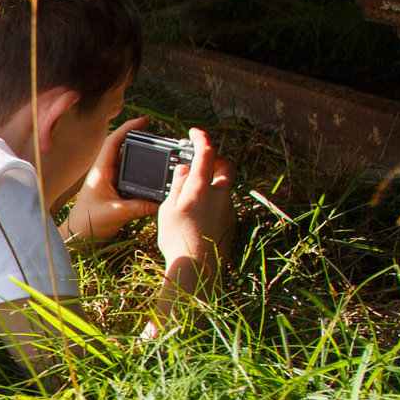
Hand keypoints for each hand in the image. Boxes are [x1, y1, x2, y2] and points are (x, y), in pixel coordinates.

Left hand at [65, 118, 161, 241]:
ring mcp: (111, 182)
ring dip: (142, 160)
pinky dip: (142, 177)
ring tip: (160, 155)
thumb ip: (139, 207)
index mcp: (101, 170)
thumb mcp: (117, 212)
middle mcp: (106, 172)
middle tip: (158, 137)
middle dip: (140, 141)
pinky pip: (132, 180)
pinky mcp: (116, 192)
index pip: (114, 141)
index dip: (128, 128)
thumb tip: (161, 203)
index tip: (144, 121)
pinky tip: (154, 178)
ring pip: (129, 165)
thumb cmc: (88, 222)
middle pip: (124, 150)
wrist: (78, 236)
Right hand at [154, 127, 234, 296]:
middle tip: (201, 162)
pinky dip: (213, 199)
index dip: (201, 138)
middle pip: (227, 166)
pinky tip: (198, 212)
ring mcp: (228, 209)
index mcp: (202, 188)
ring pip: (225, 186)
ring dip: (213, 181)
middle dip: (216, 159)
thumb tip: (183, 169)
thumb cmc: (178, 239)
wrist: (197, 267)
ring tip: (193, 191)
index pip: (207, 153)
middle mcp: (220, 195)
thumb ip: (177, 185)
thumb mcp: (168, 209)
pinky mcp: (230, 222)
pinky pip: (223, 203)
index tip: (194, 133)